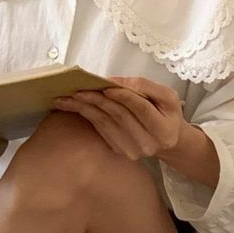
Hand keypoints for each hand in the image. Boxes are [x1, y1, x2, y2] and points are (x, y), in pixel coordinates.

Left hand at [50, 76, 185, 159]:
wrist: (167, 139)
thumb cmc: (166, 113)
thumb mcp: (167, 96)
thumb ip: (145, 86)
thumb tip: (116, 82)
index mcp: (162, 129)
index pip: (140, 108)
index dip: (123, 95)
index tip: (105, 84)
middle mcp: (146, 144)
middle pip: (118, 115)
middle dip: (96, 99)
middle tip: (76, 88)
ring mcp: (131, 150)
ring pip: (104, 122)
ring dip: (83, 107)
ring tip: (66, 97)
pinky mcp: (118, 150)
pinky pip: (99, 128)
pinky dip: (86, 114)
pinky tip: (72, 106)